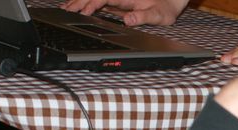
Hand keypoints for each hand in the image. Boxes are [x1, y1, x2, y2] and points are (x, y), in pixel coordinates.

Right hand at [60, 0, 187, 25]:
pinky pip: (99, 1)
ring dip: (79, 1)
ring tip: (65, 8)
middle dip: (79, 2)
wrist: (172, 0)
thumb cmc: (166, 8)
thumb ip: (143, 16)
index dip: (92, 5)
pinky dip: (87, 4)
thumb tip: (128, 20)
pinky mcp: (117, 2)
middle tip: (65, 10)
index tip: (82, 13)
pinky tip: (78, 8)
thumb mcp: (158, 15)